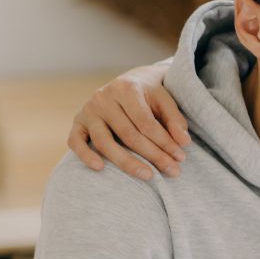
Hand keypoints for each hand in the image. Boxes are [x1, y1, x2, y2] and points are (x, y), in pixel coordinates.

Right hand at [68, 62, 188, 180]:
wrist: (128, 82)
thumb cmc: (149, 94)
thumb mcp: (165, 100)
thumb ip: (175, 119)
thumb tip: (184, 143)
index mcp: (127, 89)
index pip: (146, 122)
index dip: (164, 142)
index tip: (180, 158)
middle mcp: (103, 98)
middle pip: (128, 134)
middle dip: (152, 155)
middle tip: (172, 171)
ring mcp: (88, 111)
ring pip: (104, 141)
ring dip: (126, 162)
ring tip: (148, 176)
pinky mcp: (77, 122)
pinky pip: (75, 141)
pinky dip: (85, 155)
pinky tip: (100, 168)